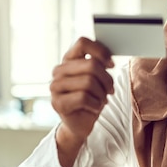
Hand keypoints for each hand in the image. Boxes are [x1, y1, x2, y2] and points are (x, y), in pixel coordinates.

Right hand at [50, 37, 113, 166]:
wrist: (80, 123)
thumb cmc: (90, 98)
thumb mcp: (98, 78)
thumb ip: (99, 65)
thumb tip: (108, 60)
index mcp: (68, 60)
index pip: (82, 43)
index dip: (101, 51)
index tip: (111, 64)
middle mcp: (59, 71)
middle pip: (91, 64)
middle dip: (106, 79)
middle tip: (110, 90)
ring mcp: (55, 87)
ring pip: (89, 82)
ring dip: (101, 94)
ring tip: (101, 100)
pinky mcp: (57, 103)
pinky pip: (84, 98)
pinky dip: (95, 104)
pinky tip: (93, 108)